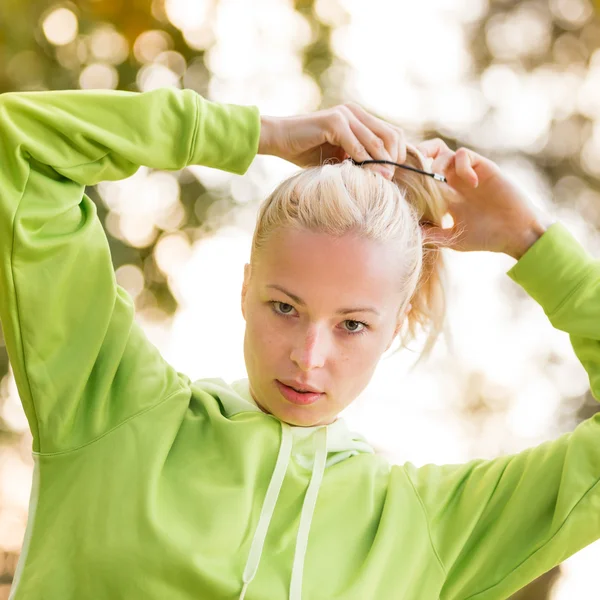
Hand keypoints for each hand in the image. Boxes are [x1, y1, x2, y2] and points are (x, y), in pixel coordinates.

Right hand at [258, 102, 406, 179]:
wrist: (280, 139)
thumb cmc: (307, 151)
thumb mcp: (339, 156)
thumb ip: (359, 160)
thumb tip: (384, 175)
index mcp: (359, 117)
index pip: (392, 133)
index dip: (397, 153)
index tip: (393, 173)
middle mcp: (355, 112)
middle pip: (390, 134)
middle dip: (393, 158)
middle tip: (389, 177)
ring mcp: (345, 114)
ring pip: (375, 140)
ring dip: (380, 162)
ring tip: (382, 178)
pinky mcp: (334, 121)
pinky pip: (355, 144)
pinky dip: (362, 160)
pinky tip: (362, 173)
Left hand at [415, 139, 554, 258]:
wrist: (516, 232)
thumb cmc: (486, 237)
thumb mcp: (453, 239)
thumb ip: (433, 235)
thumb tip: (410, 235)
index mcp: (443, 196)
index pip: (420, 178)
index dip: (410, 175)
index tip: (400, 182)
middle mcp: (452, 181)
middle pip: (428, 156)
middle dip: (417, 158)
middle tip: (412, 171)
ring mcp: (467, 173)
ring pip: (443, 152)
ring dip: (436, 162)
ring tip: (439, 180)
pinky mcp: (483, 167)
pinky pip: (464, 154)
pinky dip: (461, 165)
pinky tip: (470, 182)